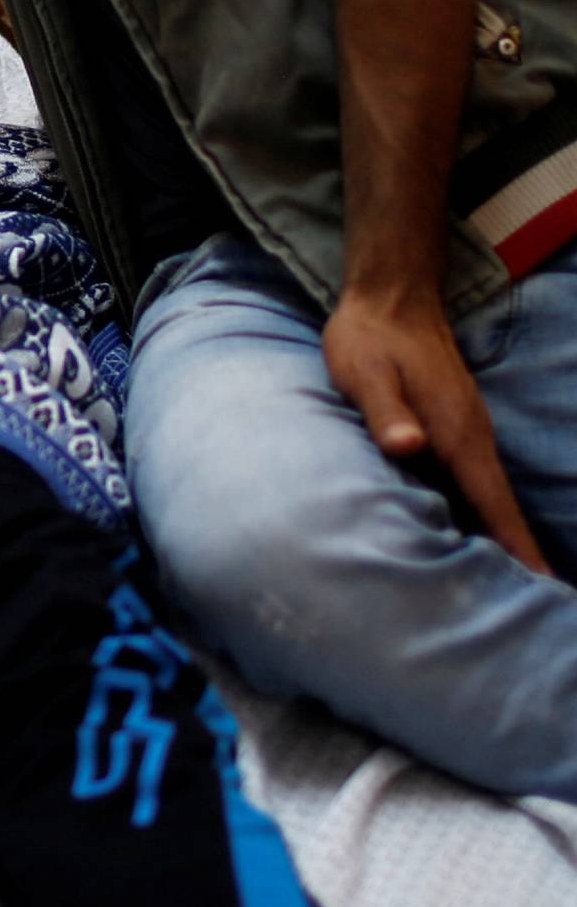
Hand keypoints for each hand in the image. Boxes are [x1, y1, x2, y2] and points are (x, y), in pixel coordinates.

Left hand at [323, 290, 547, 570]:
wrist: (389, 299)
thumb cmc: (370, 340)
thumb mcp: (365, 374)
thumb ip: (385, 413)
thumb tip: (407, 446)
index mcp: (456, 432)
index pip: (492, 501)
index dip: (515, 544)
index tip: (542, 585)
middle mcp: (471, 437)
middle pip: (499, 508)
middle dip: (517, 554)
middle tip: (531, 608)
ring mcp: (465, 433)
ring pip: (487, 497)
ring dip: (500, 536)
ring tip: (507, 587)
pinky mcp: (452, 429)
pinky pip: (473, 482)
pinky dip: (480, 512)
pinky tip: (472, 537)